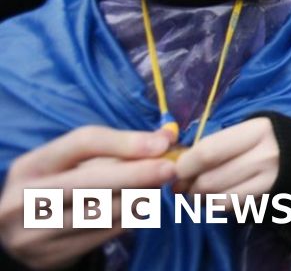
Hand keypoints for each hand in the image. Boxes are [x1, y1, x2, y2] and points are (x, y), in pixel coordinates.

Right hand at [0, 126, 175, 269]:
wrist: (15, 236)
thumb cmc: (52, 189)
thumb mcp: (68, 164)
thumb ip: (114, 149)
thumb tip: (166, 137)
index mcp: (31, 166)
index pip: (83, 142)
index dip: (126, 142)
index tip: (162, 143)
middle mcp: (26, 199)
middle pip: (93, 180)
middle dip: (138, 173)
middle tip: (171, 168)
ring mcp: (36, 232)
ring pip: (104, 211)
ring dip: (139, 197)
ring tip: (157, 187)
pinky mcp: (52, 256)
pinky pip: (105, 233)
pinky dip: (130, 218)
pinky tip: (140, 208)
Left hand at [175, 118, 278, 198]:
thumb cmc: (272, 138)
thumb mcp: (250, 129)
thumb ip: (220, 142)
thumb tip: (181, 164)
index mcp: (256, 130)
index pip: (208, 152)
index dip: (185, 165)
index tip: (176, 170)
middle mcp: (264, 155)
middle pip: (210, 179)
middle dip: (190, 187)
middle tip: (184, 186)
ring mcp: (269, 179)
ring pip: (219, 198)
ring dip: (202, 199)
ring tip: (200, 193)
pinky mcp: (271, 197)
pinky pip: (233, 207)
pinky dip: (218, 205)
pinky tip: (219, 197)